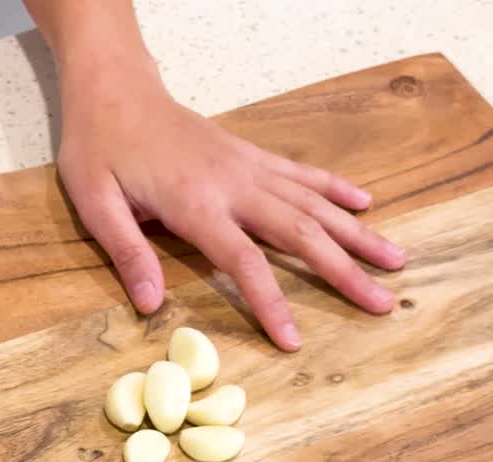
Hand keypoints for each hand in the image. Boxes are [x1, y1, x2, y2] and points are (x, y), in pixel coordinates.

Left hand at [58, 72, 406, 350]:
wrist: (114, 89)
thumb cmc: (98, 148)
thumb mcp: (95, 203)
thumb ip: (127, 253)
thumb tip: (149, 307)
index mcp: (195, 203)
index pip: (244, 261)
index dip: (271, 302)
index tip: (294, 340)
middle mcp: (233, 184)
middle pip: (300, 232)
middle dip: (343, 270)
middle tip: (383, 303)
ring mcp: (246, 165)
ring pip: (313, 202)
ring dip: (356, 232)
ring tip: (397, 260)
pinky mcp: (248, 153)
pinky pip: (301, 173)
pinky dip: (335, 189)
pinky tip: (365, 204)